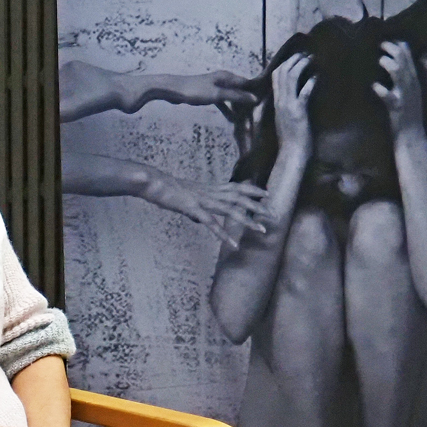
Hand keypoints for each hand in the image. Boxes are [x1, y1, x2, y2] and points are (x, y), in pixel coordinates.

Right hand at [141, 173, 268, 249]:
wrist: (153, 182)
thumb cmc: (165, 188)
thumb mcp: (185, 199)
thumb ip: (196, 210)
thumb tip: (200, 219)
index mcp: (209, 188)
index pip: (236, 187)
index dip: (252, 190)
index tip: (267, 194)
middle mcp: (210, 193)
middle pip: (239, 198)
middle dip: (258, 206)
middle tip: (273, 215)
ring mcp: (203, 201)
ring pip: (231, 210)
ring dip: (248, 221)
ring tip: (261, 230)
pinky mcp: (193, 209)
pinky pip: (212, 224)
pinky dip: (223, 234)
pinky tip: (233, 244)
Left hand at [157, 71, 259, 112]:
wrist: (172, 90)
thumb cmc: (195, 90)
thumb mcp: (217, 94)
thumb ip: (235, 96)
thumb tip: (255, 98)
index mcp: (227, 76)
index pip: (247, 83)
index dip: (256, 90)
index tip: (266, 100)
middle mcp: (223, 79)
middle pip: (240, 90)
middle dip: (247, 101)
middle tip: (257, 113)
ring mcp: (215, 86)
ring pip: (231, 97)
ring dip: (237, 106)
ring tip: (246, 118)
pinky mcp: (207, 94)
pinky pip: (222, 101)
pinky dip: (226, 108)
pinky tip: (231, 118)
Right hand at [270, 53, 314, 154]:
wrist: (292, 154)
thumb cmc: (292, 139)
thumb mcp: (287, 117)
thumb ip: (289, 104)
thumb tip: (298, 92)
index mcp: (276, 102)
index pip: (275, 77)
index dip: (286, 63)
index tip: (297, 57)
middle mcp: (279, 102)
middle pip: (281, 73)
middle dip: (294, 59)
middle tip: (306, 54)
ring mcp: (288, 106)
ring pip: (290, 78)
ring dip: (301, 65)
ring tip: (311, 59)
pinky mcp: (298, 112)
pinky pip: (304, 92)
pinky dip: (310, 82)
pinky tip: (317, 77)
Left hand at [373, 41, 423, 136]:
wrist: (412, 136)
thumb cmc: (406, 114)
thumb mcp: (407, 93)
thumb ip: (402, 79)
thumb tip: (394, 64)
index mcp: (414, 82)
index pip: (410, 59)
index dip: (401, 47)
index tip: (390, 39)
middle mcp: (412, 87)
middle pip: (405, 64)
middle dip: (394, 51)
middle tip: (382, 43)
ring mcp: (405, 97)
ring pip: (401, 77)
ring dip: (391, 66)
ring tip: (381, 60)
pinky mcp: (397, 109)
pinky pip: (390, 98)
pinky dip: (382, 91)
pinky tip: (375, 86)